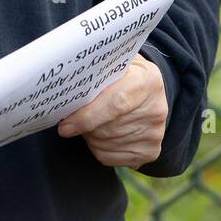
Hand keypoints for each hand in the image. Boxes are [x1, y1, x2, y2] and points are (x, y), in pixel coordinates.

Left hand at [57, 53, 167, 167]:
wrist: (152, 93)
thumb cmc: (126, 74)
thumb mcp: (116, 62)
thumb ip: (97, 72)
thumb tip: (68, 86)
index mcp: (146, 80)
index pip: (115, 104)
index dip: (87, 116)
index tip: (65, 125)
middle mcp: (155, 109)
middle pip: (107, 128)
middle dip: (83, 127)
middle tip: (71, 119)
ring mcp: (154, 134)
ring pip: (105, 144)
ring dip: (88, 136)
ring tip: (88, 122)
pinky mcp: (150, 152)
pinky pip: (110, 158)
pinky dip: (97, 148)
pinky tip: (99, 134)